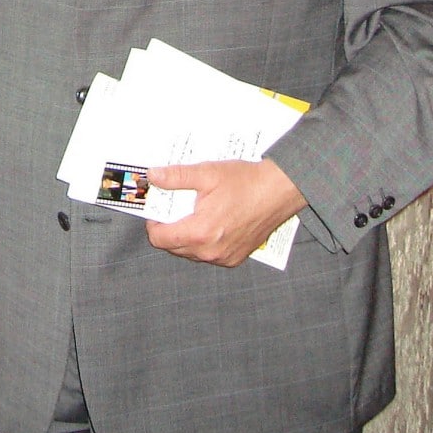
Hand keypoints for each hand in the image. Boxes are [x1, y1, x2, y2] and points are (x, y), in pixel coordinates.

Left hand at [141, 159, 306, 267]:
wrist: (279, 191)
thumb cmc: (246, 182)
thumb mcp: (206, 173)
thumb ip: (176, 177)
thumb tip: (152, 176)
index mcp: (200, 233)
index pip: (160, 239)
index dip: (153, 223)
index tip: (158, 209)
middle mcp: (211, 252)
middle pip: (173, 247)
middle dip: (169, 228)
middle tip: (175, 207)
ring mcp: (225, 258)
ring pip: (191, 253)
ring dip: (186, 236)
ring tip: (194, 213)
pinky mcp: (236, 258)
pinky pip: (209, 255)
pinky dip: (203, 242)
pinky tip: (210, 222)